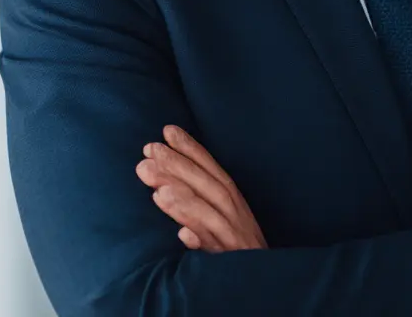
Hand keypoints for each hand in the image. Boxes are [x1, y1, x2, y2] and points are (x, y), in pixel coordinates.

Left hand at [136, 125, 267, 252]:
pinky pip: (215, 252)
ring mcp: (233, 237)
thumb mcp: (224, 214)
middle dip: (178, 167)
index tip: (167, 131)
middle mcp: (234, 212)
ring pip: (209, 216)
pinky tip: (182, 235)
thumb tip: (167, 182)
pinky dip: (201, 241)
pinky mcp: (231, 262)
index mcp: (231, 198)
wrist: (263, 279)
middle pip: (206, 185)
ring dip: (185, 202)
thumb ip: (202, 196)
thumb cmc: (237, 243)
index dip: (191, 148)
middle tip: (149, 153)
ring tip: (158, 191)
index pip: (210, 168)